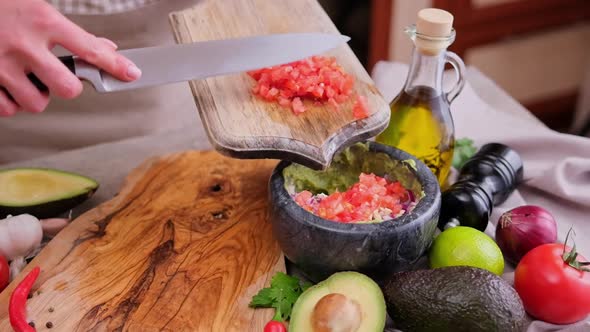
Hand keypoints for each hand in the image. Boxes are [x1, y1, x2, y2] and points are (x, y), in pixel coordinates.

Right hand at [0, 0, 141, 115]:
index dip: (114, 65)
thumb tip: (105, 46)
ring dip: (36, 96)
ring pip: (36, 103)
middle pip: (66, 89)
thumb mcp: (36, 6)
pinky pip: (7, 108)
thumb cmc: (3, 5)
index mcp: (41, 20)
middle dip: (66, 87)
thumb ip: (70, 31)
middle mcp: (23, 44)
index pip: (89, 49)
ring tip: (25, 78)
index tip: (131, 74)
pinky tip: (6, 85)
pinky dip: (10, 102)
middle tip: (56, 77)